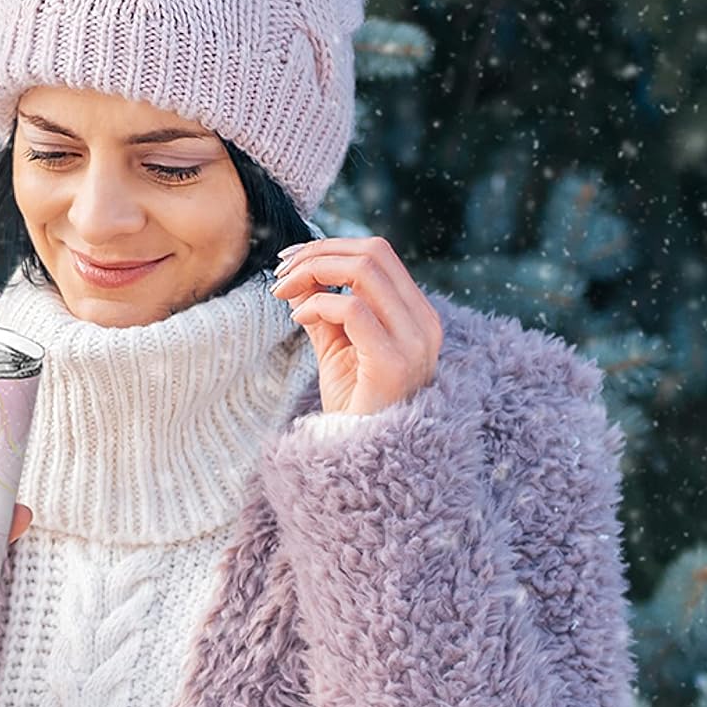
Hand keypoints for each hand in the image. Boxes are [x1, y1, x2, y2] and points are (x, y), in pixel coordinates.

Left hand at [269, 234, 442, 415]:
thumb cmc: (353, 404)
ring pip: (365, 271)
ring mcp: (414, 341)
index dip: (330, 247)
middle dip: (319, 253)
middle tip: (282, 272)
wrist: (365, 459)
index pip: (377, 254)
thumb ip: (322, 307)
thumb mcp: (335, 346)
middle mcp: (423, 322)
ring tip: (284, 292)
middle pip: (373, 252)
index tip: (290, 260)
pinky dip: (318, 304)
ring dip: (314, 272)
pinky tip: (297, 320)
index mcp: (415, 314)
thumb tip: (298, 272)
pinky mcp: (395, 362)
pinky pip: (354, 309)